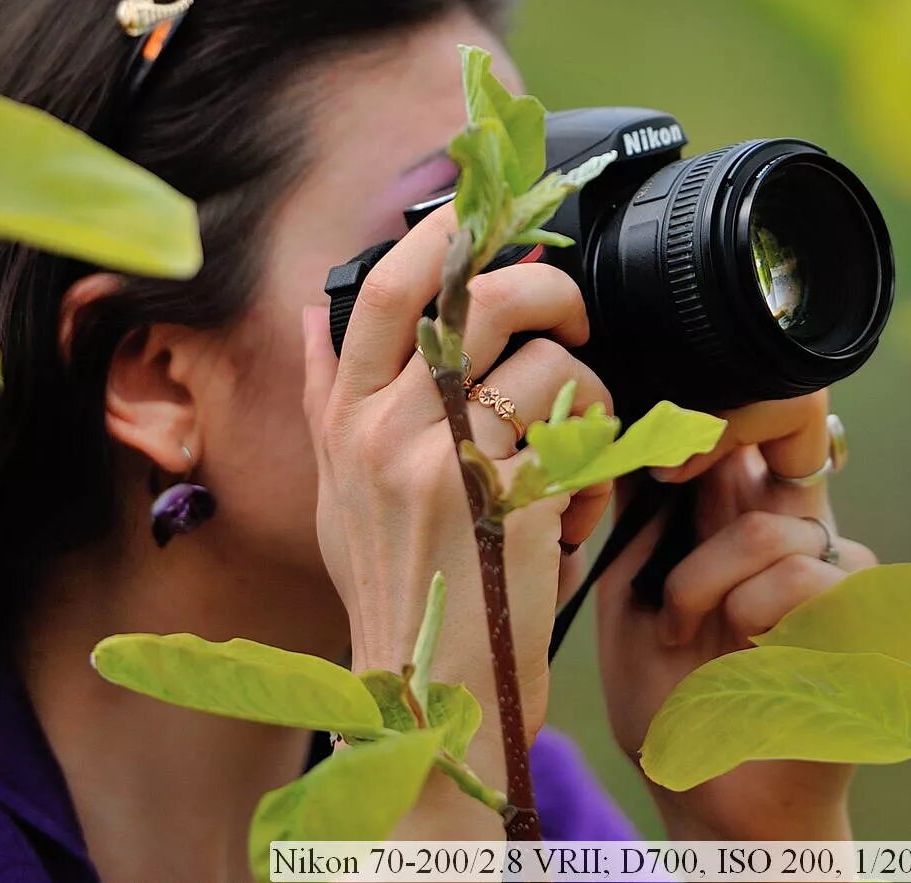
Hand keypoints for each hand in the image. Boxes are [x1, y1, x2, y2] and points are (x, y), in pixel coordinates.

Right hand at [301, 205, 612, 833]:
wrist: (428, 696)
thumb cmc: (394, 590)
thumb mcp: (339, 491)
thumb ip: (327, 396)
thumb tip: (309, 312)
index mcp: (345, 420)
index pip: (383, 292)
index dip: (437, 236)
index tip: (480, 214)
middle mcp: (383, 433)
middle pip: (475, 300)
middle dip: (543, 288)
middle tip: (570, 316)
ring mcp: (442, 466)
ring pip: (539, 360)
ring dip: (586, 383)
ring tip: (582, 429)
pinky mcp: (505, 502)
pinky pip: (576, 426)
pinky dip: (600, 447)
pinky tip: (586, 490)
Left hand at [593, 391, 873, 840]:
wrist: (714, 800)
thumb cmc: (670, 705)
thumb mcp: (631, 599)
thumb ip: (642, 521)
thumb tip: (636, 433)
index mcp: (747, 525)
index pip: (751, 438)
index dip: (712, 432)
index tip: (655, 463)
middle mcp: (802, 540)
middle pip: (763, 461)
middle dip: (696, 523)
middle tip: (668, 599)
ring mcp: (841, 580)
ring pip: (778, 526)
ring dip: (710, 583)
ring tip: (687, 637)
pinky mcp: (871, 625)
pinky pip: (816, 576)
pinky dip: (758, 612)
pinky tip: (740, 653)